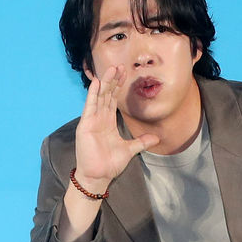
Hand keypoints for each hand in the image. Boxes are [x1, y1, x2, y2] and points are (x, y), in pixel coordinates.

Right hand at [74, 64, 159, 188]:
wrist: (99, 176)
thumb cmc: (110, 164)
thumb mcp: (129, 150)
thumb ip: (141, 142)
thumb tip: (156, 138)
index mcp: (108, 122)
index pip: (113, 99)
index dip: (118, 86)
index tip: (125, 73)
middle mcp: (99, 118)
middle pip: (106, 94)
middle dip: (113, 80)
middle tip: (120, 65)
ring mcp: (92, 121)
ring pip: (99, 97)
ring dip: (104, 82)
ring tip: (110, 68)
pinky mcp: (85, 125)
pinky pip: (89, 106)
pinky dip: (93, 94)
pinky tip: (96, 82)